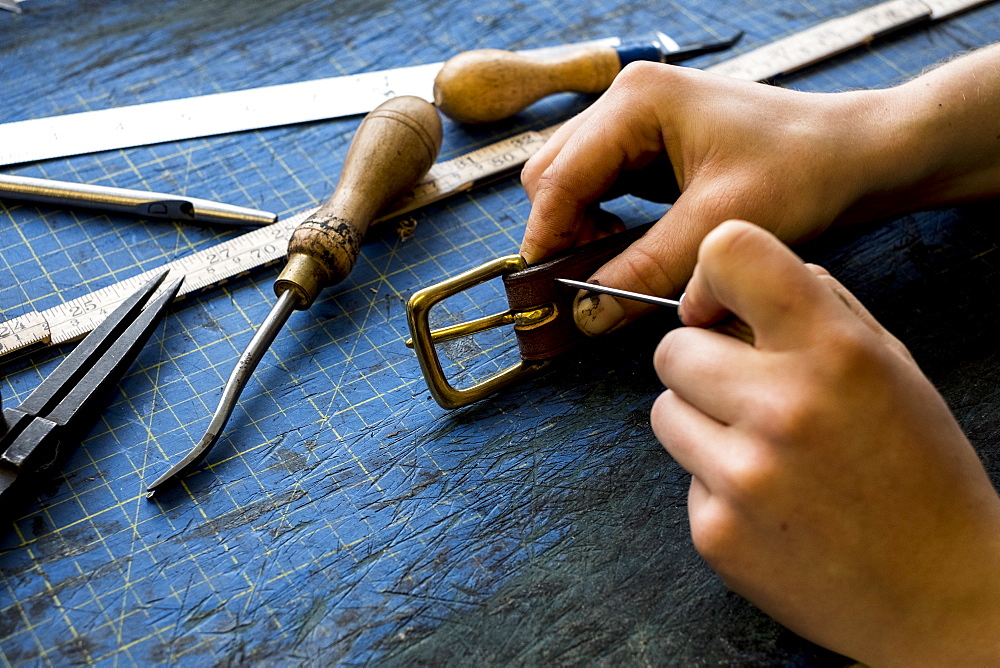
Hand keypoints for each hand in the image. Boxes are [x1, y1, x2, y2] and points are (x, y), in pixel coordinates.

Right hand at [521, 45, 999, 336]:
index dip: (545, 239)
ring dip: (580, 229)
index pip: (560, 178)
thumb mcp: (718, 226)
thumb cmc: (803, 170)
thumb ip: (645, 269)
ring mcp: (638, 118)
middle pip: (554, 175)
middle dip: (561, 233)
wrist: (856, 154)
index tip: (543, 292)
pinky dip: (602, 221)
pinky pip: (602, 185)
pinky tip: (629, 247)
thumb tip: (587, 312)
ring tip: (611, 268)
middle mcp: (628, 100)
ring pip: (573, 181)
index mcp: (637, 102)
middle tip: (583, 286)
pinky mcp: (651, 142)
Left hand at [652, 221, 999, 663]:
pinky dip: (714, 484)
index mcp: (835, 352)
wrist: (941, 595)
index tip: (720, 308)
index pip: (729, 252)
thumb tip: (729, 284)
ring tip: (761, 450)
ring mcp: (743, 476)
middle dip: (702, 364)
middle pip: (672, 348)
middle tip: (748, 394)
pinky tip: (769, 503)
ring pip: (664, 410)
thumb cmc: (917, 471)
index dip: (712, 276)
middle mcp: (783, 408)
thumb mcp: (889, 366)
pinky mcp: (715, 533)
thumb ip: (814, 308)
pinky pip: (681, 478)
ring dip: (699, 421)